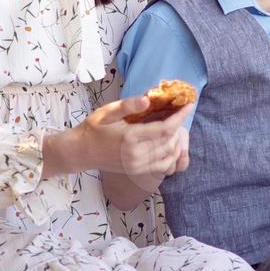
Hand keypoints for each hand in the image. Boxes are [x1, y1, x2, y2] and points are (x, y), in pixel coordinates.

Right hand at [72, 94, 191, 188]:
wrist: (80, 152)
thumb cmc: (93, 128)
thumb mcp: (108, 111)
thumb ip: (129, 105)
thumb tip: (148, 99)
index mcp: (130, 138)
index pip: (164, 129)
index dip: (179, 117)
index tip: (189, 105)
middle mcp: (136, 155)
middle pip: (170, 143)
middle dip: (179, 127)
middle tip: (179, 113)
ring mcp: (137, 166)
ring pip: (169, 156)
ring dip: (176, 142)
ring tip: (175, 127)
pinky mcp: (137, 172)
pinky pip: (163, 166)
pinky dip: (171, 156)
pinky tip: (169, 144)